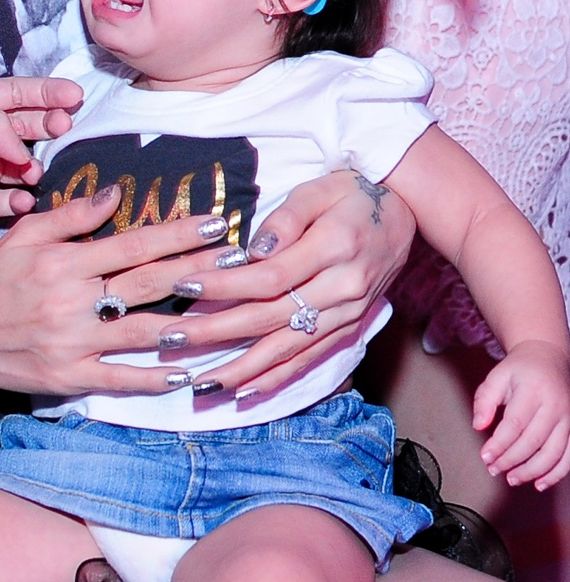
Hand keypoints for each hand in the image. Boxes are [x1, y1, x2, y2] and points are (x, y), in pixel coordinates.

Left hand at [0, 77, 82, 244]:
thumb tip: (23, 150)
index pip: (11, 94)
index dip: (44, 94)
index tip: (75, 96)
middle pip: (18, 128)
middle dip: (45, 126)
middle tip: (65, 128)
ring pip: (14, 166)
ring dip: (31, 166)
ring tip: (36, 169)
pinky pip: (1, 203)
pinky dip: (17, 201)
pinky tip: (24, 198)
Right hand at [0, 188, 231, 394]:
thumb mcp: (24, 236)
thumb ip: (72, 216)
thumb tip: (117, 194)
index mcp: (64, 261)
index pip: (135, 244)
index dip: (180, 232)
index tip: (218, 222)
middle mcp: (71, 301)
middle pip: (148, 283)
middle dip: (200, 270)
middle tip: (241, 261)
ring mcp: (71, 343)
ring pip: (141, 333)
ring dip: (189, 325)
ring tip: (229, 315)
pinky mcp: (67, 378)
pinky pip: (117, 379)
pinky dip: (151, 378)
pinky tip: (184, 373)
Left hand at [150, 172, 415, 392]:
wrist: (409, 215)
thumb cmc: (355, 194)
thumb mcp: (320, 189)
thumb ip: (286, 218)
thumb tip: (252, 251)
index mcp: (335, 247)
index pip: (269, 276)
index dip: (224, 285)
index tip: (183, 286)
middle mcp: (343, 288)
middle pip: (270, 318)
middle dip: (216, 333)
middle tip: (171, 341)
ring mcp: (348, 315)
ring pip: (288, 349)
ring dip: (241, 370)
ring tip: (201, 384)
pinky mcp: (350, 330)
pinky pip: (310, 360)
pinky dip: (276, 380)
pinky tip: (244, 393)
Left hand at [473, 340, 569, 490]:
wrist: (549, 357)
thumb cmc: (520, 370)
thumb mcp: (496, 377)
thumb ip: (484, 401)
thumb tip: (478, 426)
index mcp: (534, 390)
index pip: (515, 424)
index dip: (499, 444)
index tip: (485, 456)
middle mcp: (556, 405)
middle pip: (534, 441)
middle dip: (511, 460)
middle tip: (493, 469)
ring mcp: (569, 418)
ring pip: (553, 453)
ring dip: (532, 471)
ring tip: (511, 478)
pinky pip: (569, 456)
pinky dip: (556, 473)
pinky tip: (539, 483)